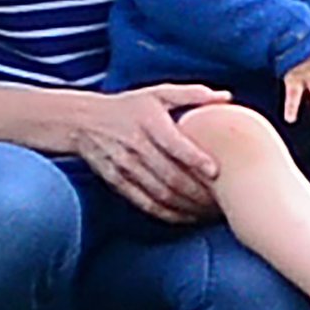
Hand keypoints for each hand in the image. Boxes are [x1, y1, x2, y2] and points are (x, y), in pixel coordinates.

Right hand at [74, 85, 225, 222]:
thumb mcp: (157, 93)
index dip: (196, 159)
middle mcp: (136, 144)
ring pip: (160, 193)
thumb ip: (192, 94)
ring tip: (208, 211)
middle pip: (170, 175)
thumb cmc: (129, 106)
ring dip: (186, 206)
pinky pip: (146, 203)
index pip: (174, 143)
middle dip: (197, 191)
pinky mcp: (118, 182)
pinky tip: (186, 216)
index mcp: (148, 120)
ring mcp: (125, 166)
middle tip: (220, 199)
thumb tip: (226, 97)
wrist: (84, 120)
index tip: (217, 171)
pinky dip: (168, 214)